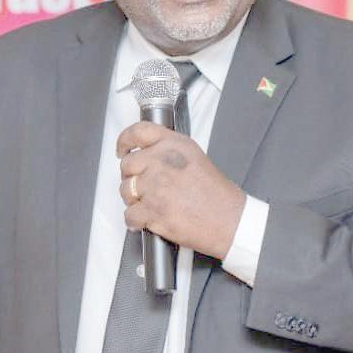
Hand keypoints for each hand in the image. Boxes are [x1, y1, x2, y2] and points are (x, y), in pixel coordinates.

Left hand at [116, 121, 245, 259]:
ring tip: (150, 204)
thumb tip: (147, 156)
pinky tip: (148, 219)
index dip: (124, 141)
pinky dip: (135, 220)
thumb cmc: (217, 194)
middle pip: (127, 165)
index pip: (138, 132)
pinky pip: (129, 215)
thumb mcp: (195, 158)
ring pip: (125, 190)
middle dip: (131, 177)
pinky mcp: (153, 211)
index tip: (122, 149)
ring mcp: (156, 187)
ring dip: (133, 199)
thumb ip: (169, 152)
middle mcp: (162, 162)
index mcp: (174, 146)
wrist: (229, 220)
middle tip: (143, 186)